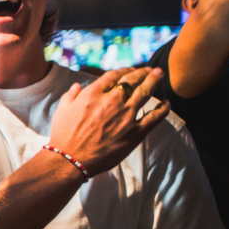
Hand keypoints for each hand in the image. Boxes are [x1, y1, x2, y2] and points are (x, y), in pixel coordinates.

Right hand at [48, 67, 168, 177]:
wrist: (70, 159)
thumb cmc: (63, 135)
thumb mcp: (62, 110)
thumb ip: (70, 95)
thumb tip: (77, 86)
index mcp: (93, 93)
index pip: (114, 75)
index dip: (124, 70)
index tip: (130, 70)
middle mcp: (112, 101)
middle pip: (132, 80)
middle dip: (142, 72)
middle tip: (151, 69)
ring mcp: (125, 116)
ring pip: (145, 93)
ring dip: (154, 81)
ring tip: (159, 75)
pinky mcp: (134, 133)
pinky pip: (154, 118)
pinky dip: (162, 109)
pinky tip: (167, 103)